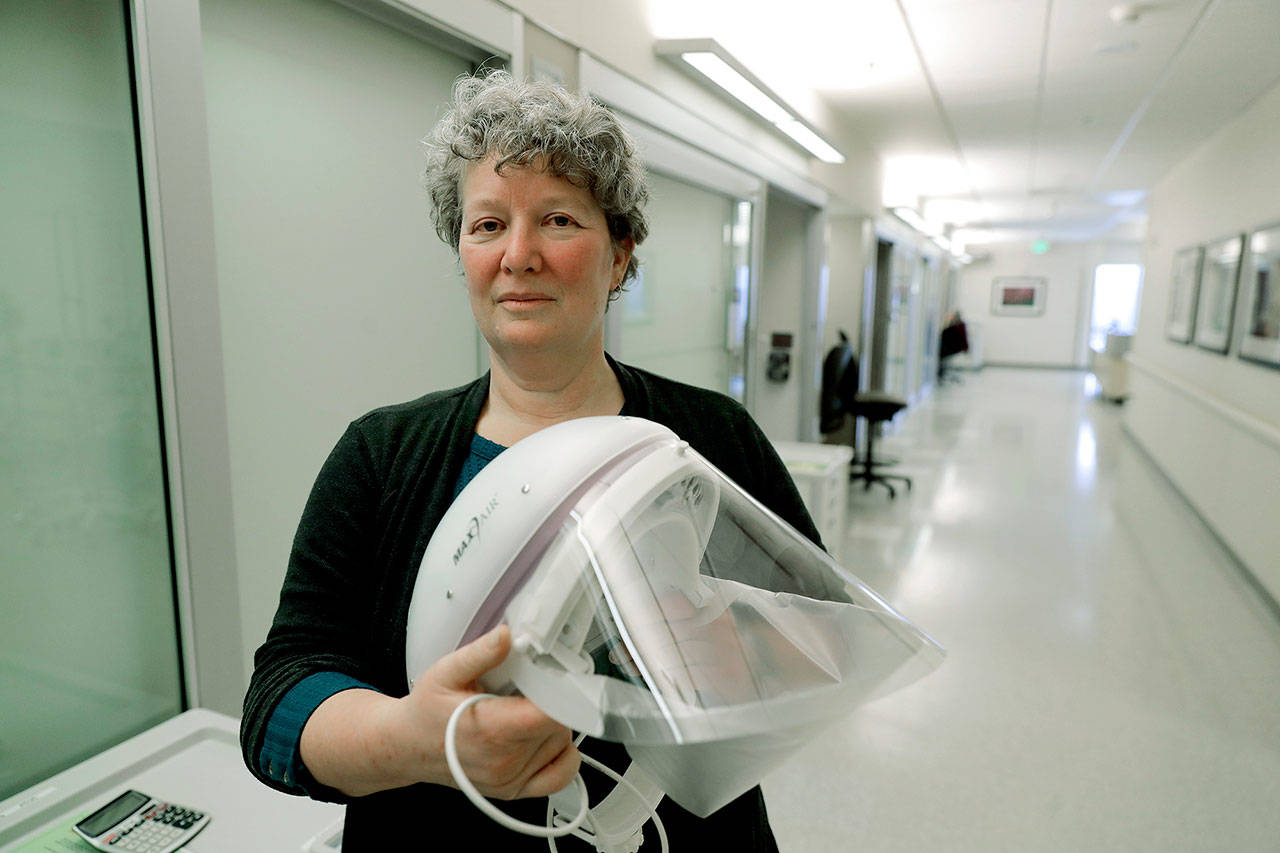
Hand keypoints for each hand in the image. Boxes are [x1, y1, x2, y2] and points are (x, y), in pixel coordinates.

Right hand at [399, 625, 580, 799]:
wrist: (408, 747)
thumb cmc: (426, 711)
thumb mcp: (446, 672)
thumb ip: (480, 653)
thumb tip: (506, 635)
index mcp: (492, 729)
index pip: (551, 715)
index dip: (561, 694)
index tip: (554, 679)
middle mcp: (504, 760)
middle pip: (560, 726)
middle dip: (552, 704)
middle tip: (527, 694)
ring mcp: (510, 779)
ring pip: (561, 745)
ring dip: (552, 727)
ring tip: (523, 714)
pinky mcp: (514, 790)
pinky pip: (560, 776)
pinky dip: (562, 756)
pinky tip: (544, 739)